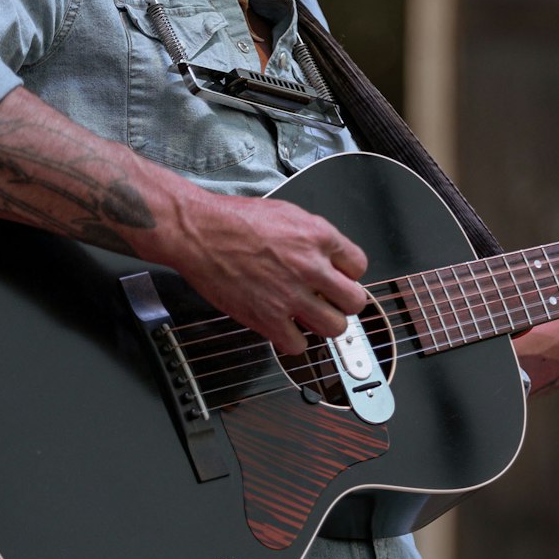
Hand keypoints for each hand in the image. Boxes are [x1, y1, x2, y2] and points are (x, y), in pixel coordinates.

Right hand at [169, 186, 368, 354]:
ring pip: (334, 328)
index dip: (346, 274)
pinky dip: (292, 341)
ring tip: (307, 316)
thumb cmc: (233, 219)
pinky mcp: (268, 318)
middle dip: (342, 303)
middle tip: (326, 301)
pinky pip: (299, 345)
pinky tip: (283, 327)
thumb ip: (313, 236)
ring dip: (322, 324)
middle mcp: (311, 267)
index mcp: (319, 236)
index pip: (359, 266)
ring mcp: (292, 295)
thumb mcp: (286, 213)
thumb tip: (327, 255)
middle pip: (355, 301)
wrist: (199, 232)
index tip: (335, 278)